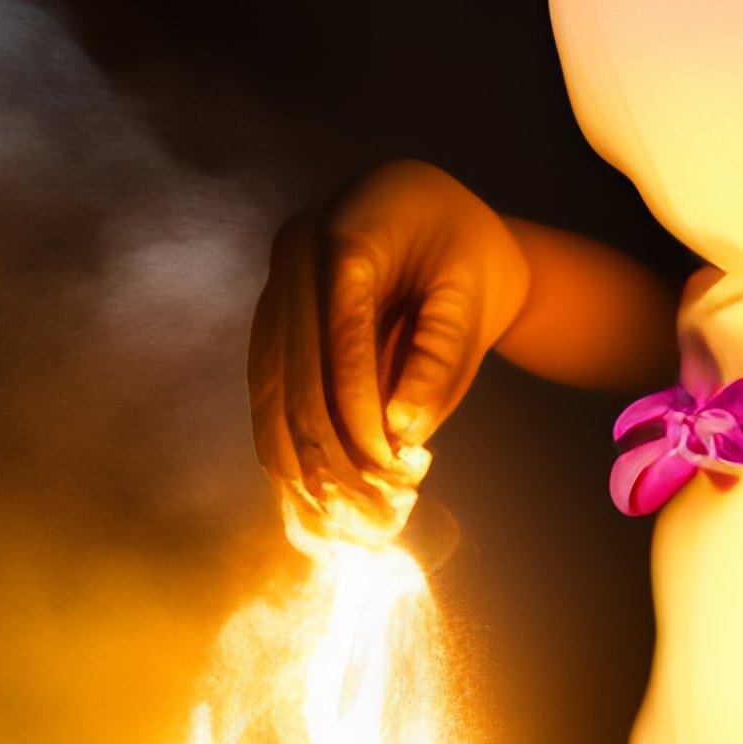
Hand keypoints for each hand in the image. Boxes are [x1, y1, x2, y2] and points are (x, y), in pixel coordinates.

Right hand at [248, 162, 529, 530]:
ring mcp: (275, 285)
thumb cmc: (469, 253)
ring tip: (338, 524)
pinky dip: (288, 450)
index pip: (340, 333)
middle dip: (328, 449)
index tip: (389, 466)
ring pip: (269, 390)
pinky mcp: (271, 321)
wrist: (442, 218)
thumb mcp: (474, 298)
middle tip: (367, 513)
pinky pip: (268, 394)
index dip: (358, 406)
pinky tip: (308, 504)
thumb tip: (400, 433)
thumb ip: (439, 360)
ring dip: (300, 463)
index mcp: (348, 231)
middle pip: (291, 368)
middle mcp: (295, 252)